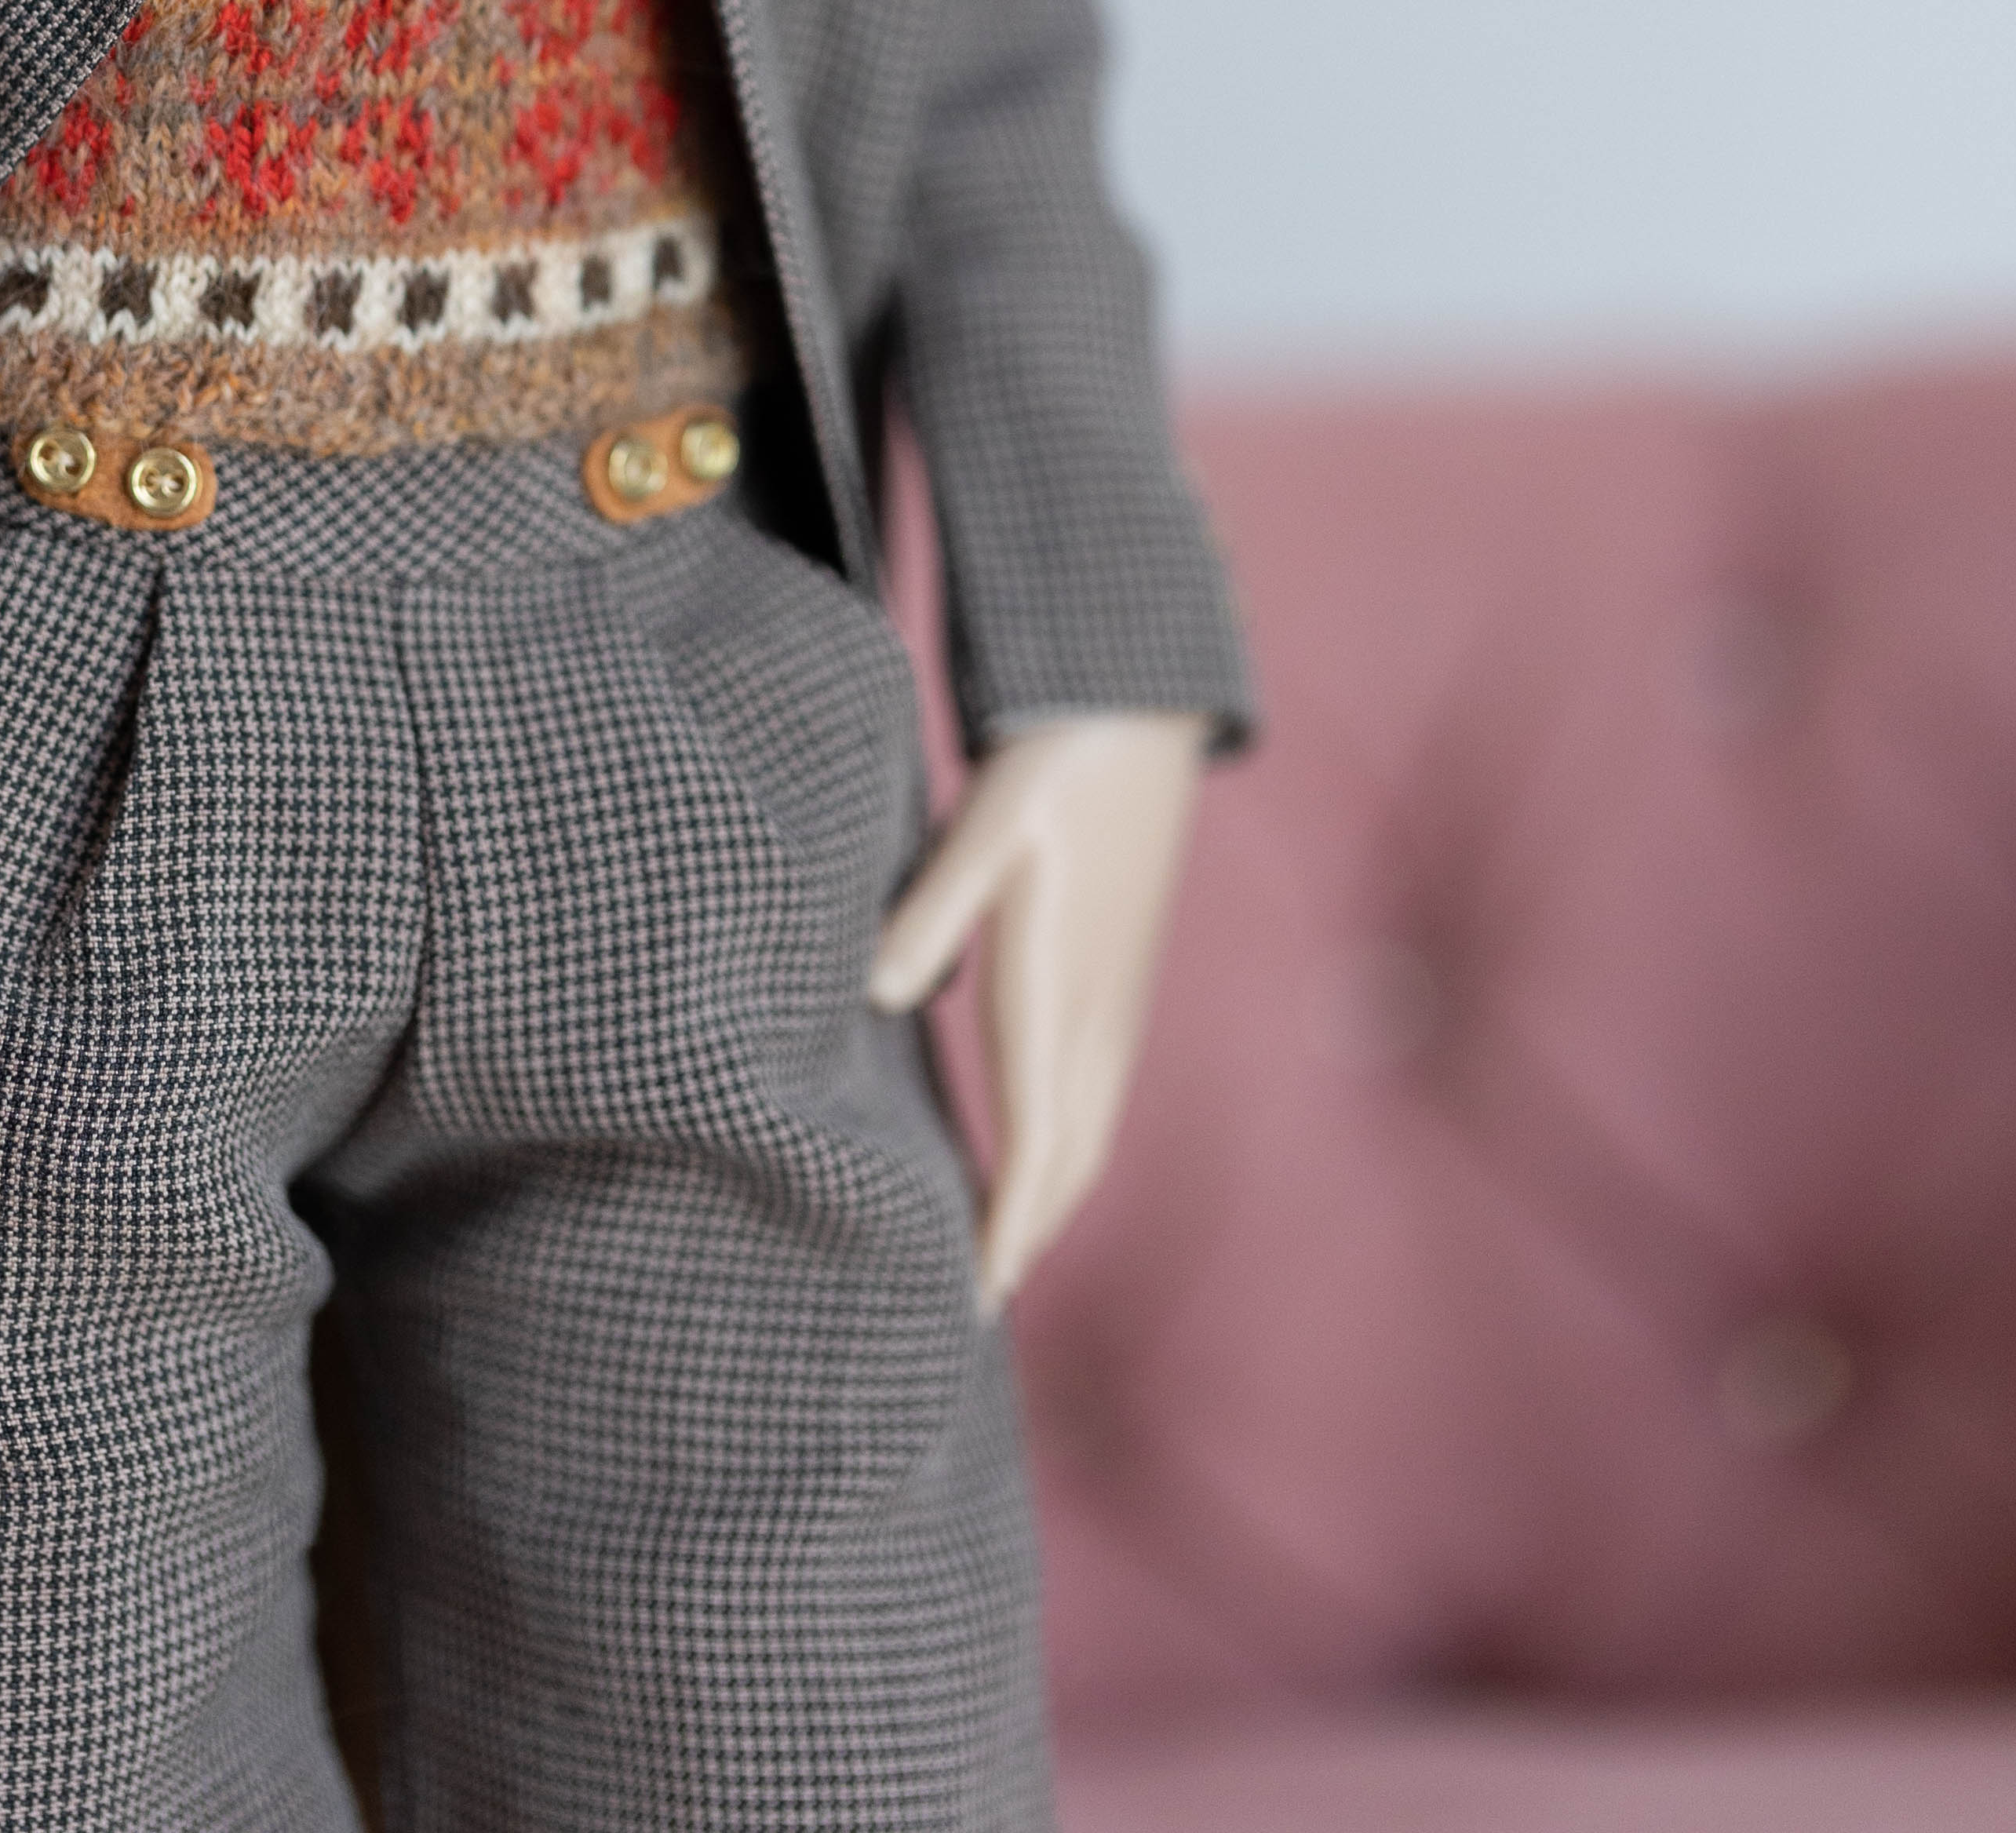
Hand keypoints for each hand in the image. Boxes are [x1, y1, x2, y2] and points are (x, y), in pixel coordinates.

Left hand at [869, 708, 1204, 1311]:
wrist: (1137, 712)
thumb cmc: (1052, 766)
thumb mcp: (986, 821)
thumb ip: (934, 907)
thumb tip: (878, 994)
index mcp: (1056, 989)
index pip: (1036, 1145)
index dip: (1005, 1227)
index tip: (973, 1298)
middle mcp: (1096, 1014)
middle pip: (1068, 1158)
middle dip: (1026, 1234)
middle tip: (975, 1302)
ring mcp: (1116, 998)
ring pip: (1089, 1128)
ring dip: (1051, 1197)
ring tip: (1002, 1250)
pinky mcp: (1118, 974)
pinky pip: (1096, 1090)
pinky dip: (1068, 1145)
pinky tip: (1040, 1148)